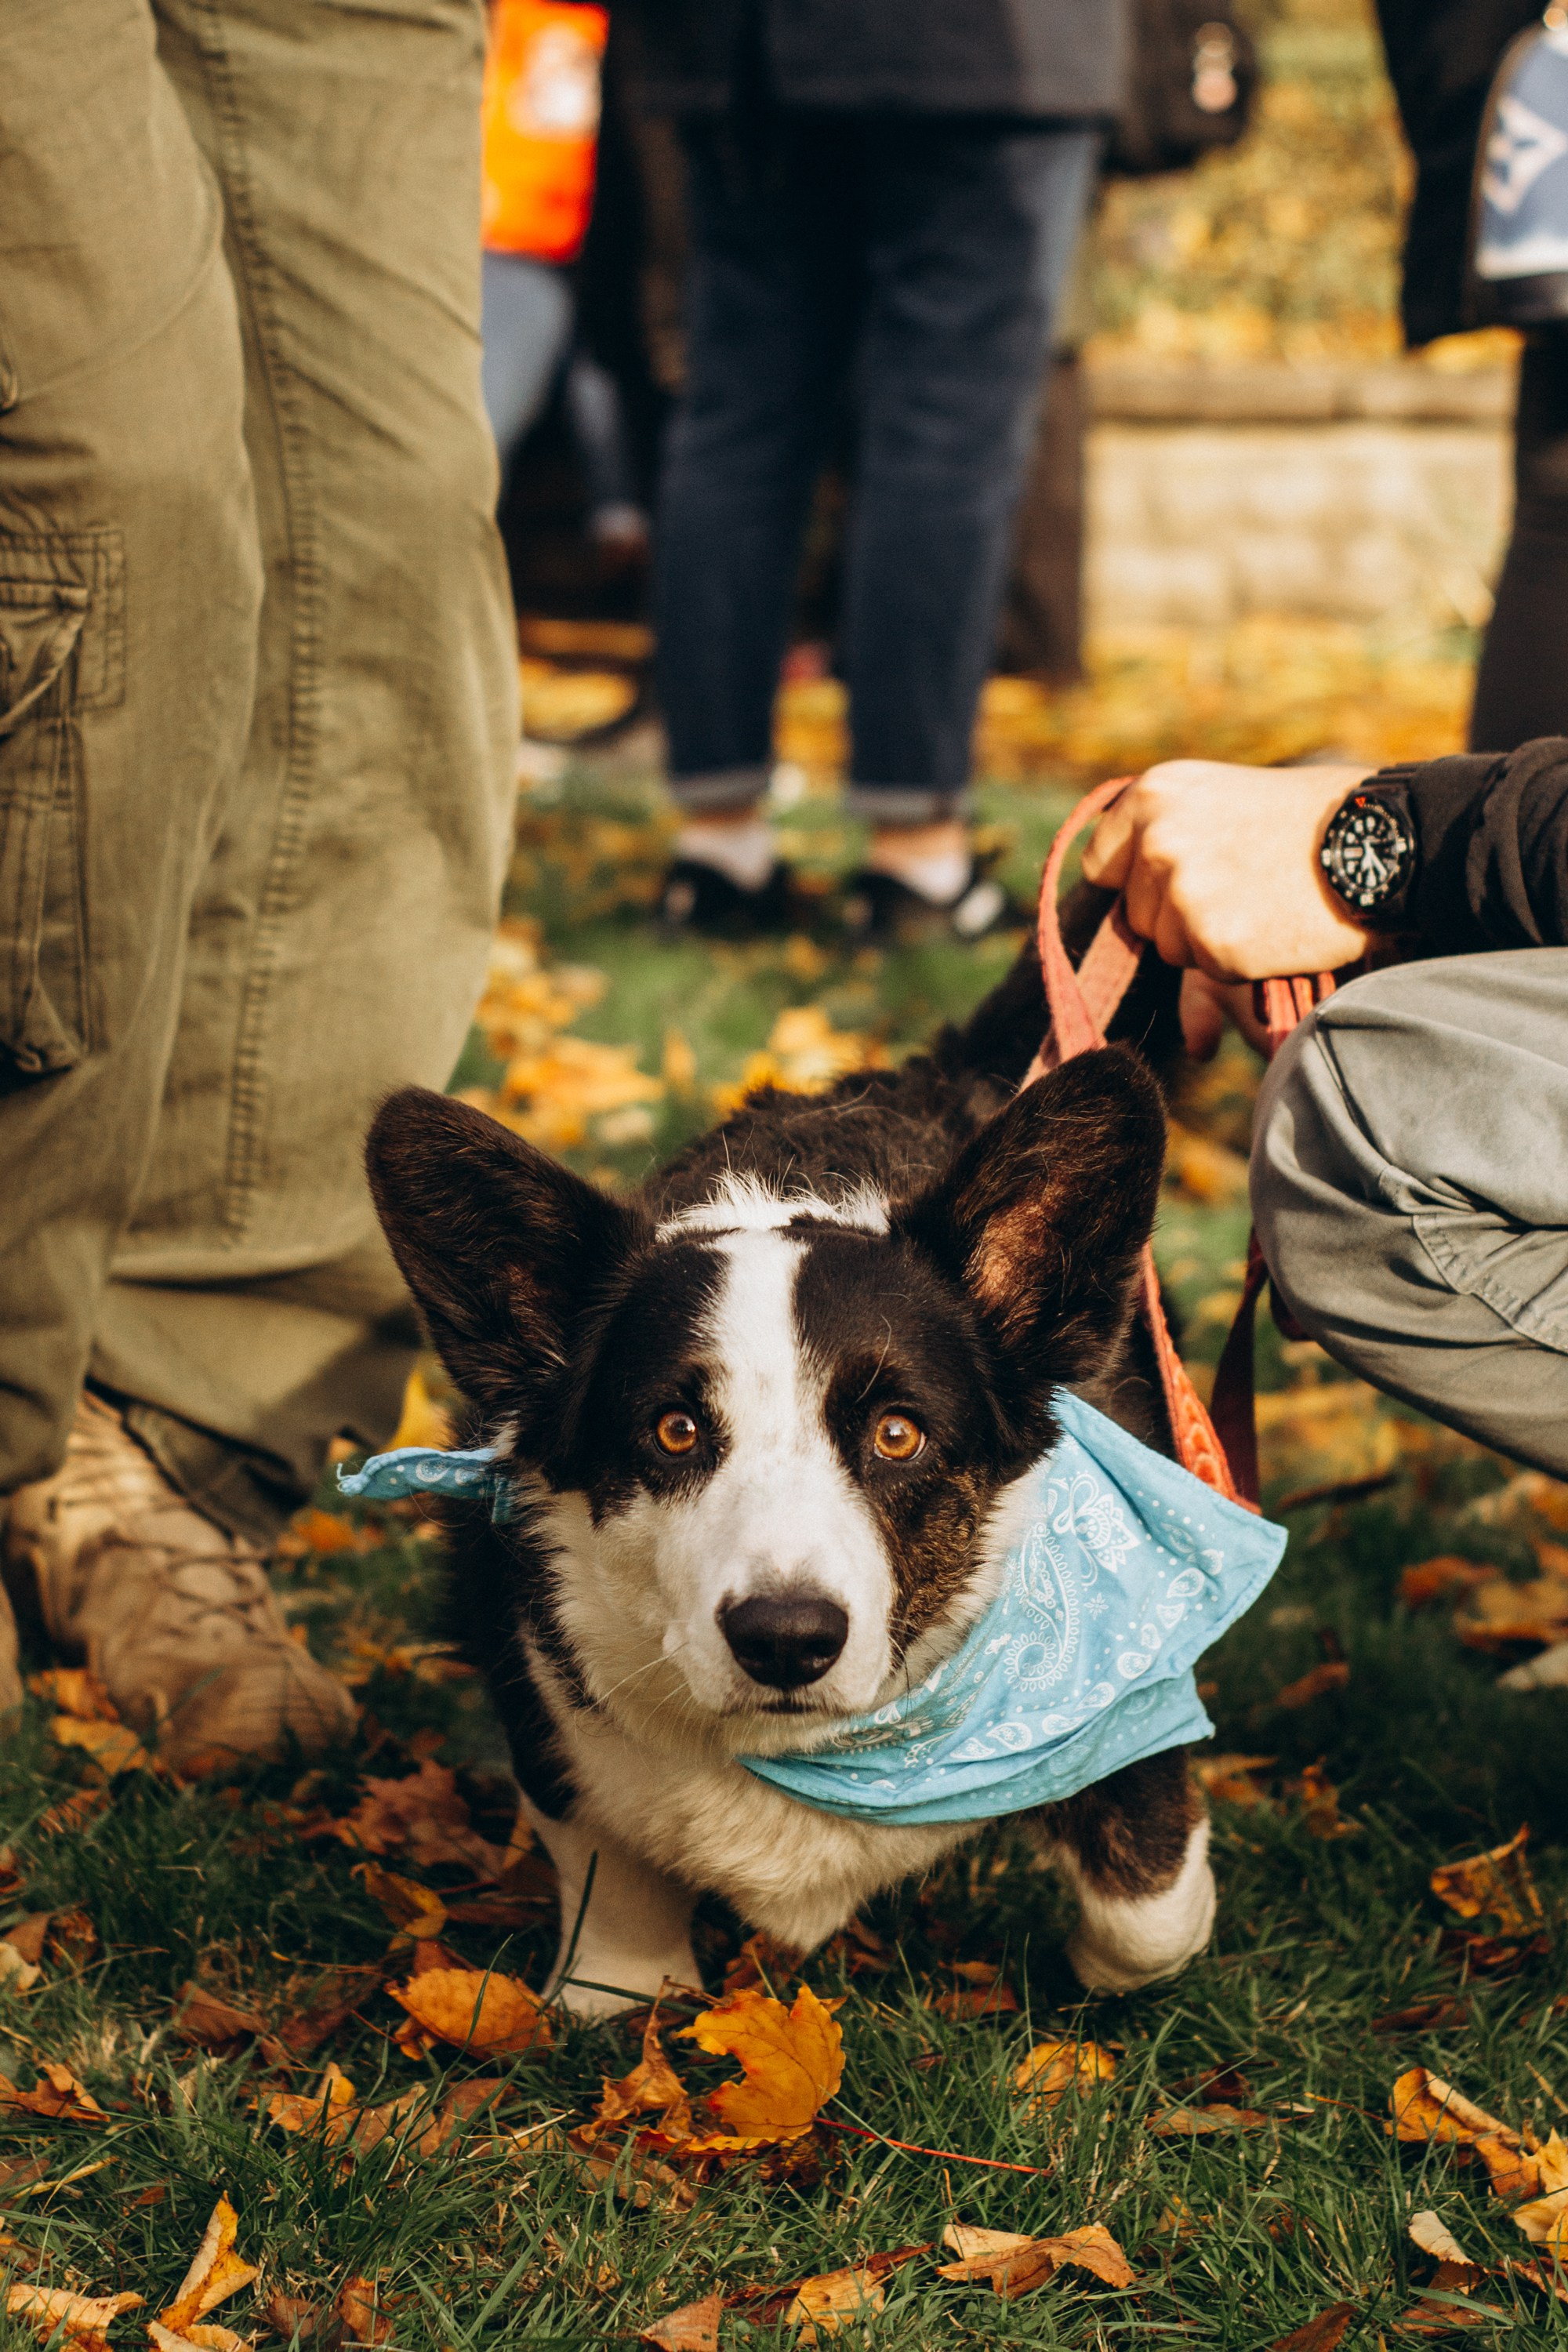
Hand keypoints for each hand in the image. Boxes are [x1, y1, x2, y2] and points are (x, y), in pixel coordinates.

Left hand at [1081, 759, 1375, 980]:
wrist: (1380, 839)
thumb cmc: (1310, 818)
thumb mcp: (1223, 798)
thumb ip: (1166, 833)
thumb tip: (1109, 878)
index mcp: (1153, 794)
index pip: (1101, 865)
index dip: (1136, 884)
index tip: (1172, 886)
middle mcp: (1157, 840)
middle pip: (1138, 914)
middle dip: (1180, 916)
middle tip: (1245, 887)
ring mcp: (1183, 892)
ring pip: (1170, 948)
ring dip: (1209, 940)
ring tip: (1264, 902)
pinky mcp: (1213, 941)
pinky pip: (1209, 970)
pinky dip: (1241, 962)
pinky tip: (1278, 925)